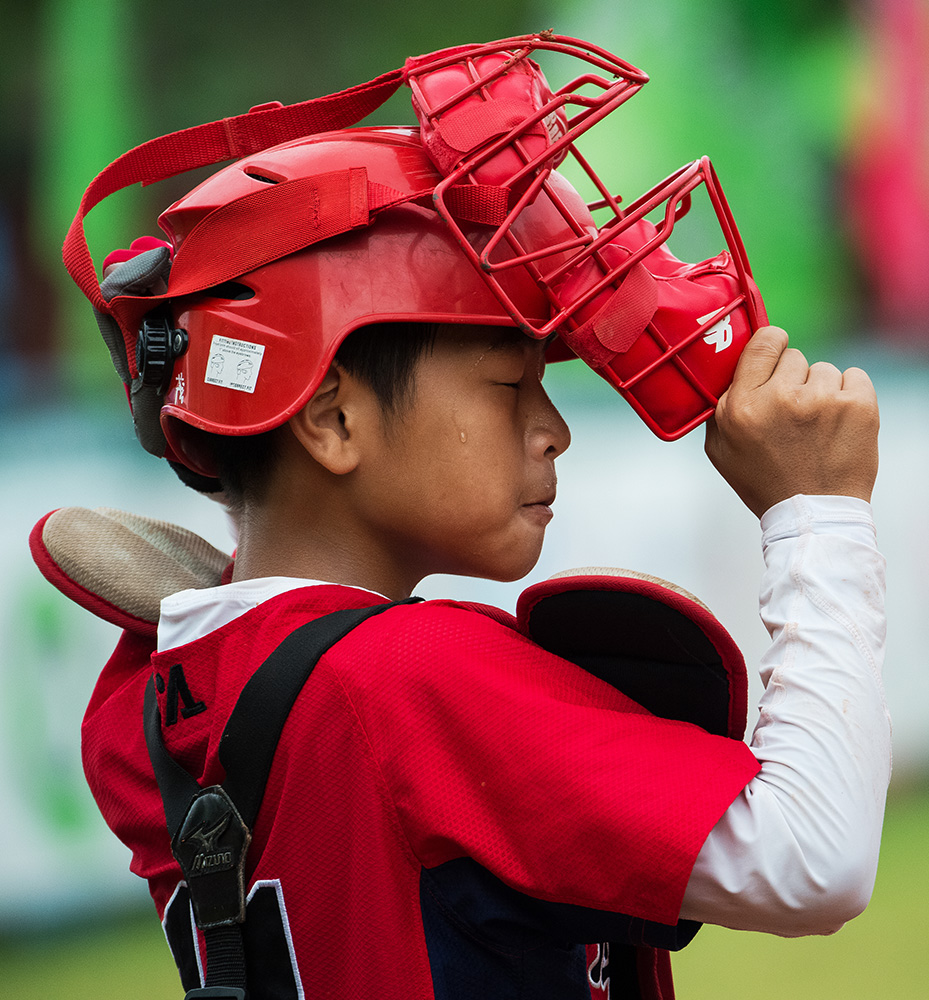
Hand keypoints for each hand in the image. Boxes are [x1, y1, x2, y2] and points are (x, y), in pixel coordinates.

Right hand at [704, 326, 878, 517]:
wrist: (812, 514)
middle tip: (792, 413)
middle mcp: (782, 398)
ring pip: (824, 369)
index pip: (764, 342)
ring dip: (820, 390)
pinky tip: (838, 423)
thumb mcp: (721, 449)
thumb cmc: (764, 482)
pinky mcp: (858, 406)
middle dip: (792, 379)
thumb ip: (719, 406)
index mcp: (743, 405)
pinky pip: (855, 377)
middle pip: (794, 357)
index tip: (775, 356)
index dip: (771, 345)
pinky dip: (848, 395)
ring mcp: (824, 400)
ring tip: (815, 426)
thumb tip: (728, 371)